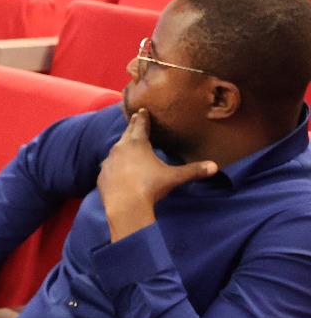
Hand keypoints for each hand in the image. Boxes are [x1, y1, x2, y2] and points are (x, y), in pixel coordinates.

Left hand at [97, 108, 217, 241]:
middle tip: (133, 118)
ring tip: (124, 143)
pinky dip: (113, 164)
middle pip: (127, 133)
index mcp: (137, 143)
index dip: (142, 117)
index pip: (140, 125)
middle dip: (132, 126)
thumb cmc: (150, 187)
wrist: (125, 206)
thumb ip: (193, 170)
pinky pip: (108, 166)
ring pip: (115, 149)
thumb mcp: (174, 177)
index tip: (141, 110)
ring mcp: (108, 162)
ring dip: (121, 145)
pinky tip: (115, 167)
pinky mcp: (101, 176)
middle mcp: (120, 148)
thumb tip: (215, 166)